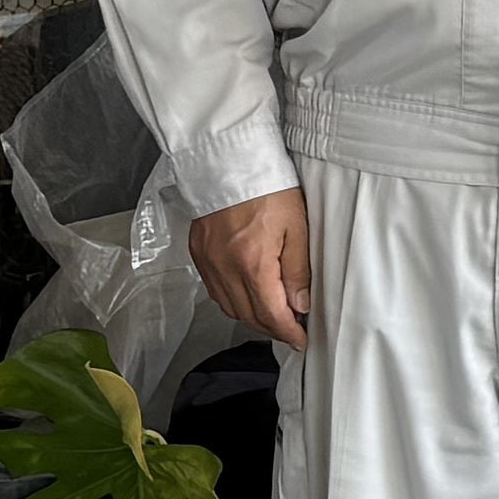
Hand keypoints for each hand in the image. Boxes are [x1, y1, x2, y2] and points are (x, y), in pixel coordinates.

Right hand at [190, 186, 314, 349]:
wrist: (229, 158)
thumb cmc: (266, 185)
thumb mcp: (295, 227)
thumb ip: (297, 270)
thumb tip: (300, 305)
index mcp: (252, 264)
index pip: (271, 314)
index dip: (288, 333)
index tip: (300, 340)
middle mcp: (225, 269)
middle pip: (249, 316)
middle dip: (272, 328)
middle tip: (291, 330)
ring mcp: (208, 262)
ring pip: (229, 307)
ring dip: (252, 317)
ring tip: (272, 314)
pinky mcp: (198, 253)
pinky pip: (214, 290)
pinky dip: (232, 300)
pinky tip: (246, 294)